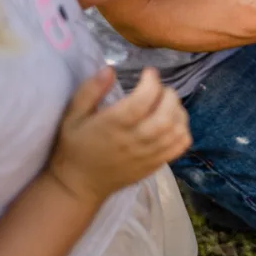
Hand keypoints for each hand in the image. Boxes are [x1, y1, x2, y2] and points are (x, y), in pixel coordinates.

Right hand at [48, 67, 191, 204]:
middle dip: (169, 95)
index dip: (151, 83)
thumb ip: (90, 91)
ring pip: (176, 131)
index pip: (141, 102)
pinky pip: (179, 147)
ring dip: (179, 111)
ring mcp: (147, 155)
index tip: (149, 73)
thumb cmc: (75, 146)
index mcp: (113, 126)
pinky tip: (173, 123)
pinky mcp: (156, 165)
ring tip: (168, 104)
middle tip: (161, 88)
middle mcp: (134, 141)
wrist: (79, 185)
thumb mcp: (72, 116)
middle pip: (166, 116)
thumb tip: (110, 70)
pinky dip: (183, 130)